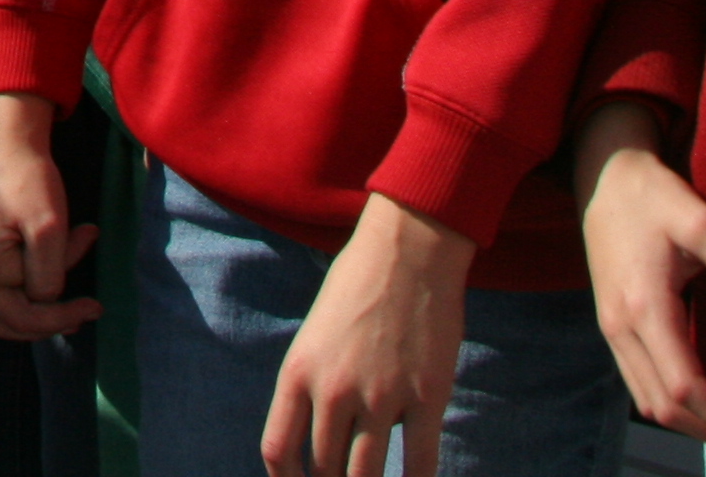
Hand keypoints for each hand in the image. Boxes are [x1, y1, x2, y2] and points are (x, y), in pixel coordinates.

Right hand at [0, 91, 102, 340]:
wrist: (8, 146)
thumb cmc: (29, 180)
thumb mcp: (49, 227)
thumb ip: (49, 273)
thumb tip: (47, 300)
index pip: (25, 313)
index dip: (63, 316)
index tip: (96, 307)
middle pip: (7, 322)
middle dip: (48, 323)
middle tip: (83, 314)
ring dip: (33, 318)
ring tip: (66, 310)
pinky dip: (18, 303)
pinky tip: (40, 295)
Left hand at [264, 193, 474, 476]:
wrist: (407, 251)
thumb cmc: (358, 287)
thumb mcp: (315, 336)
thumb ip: (313, 386)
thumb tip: (321, 439)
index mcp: (298, 372)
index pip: (278, 450)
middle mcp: (333, 390)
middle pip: (325, 469)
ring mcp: (381, 396)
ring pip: (367, 474)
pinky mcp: (426, 397)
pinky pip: (418, 462)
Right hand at [576, 97, 705, 454]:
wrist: (602, 174)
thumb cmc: (655, 196)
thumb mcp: (701, 221)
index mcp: (645, 307)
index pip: (687, 388)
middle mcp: (621, 327)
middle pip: (666, 408)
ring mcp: (611, 329)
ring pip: (648, 401)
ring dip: (695, 426)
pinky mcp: (611, 325)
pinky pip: (640, 384)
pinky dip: (674, 406)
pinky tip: (705, 404)